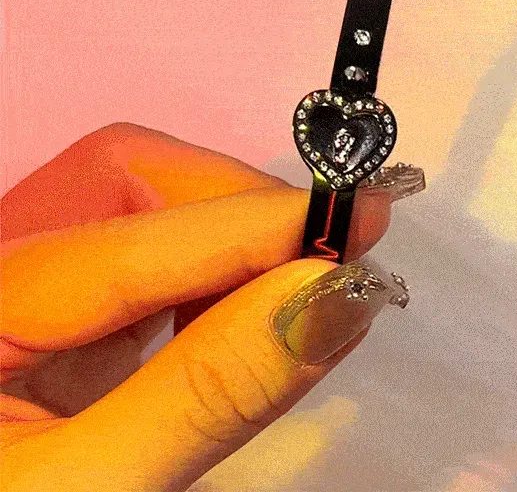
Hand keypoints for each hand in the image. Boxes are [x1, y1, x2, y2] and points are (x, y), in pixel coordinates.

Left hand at [0, 123, 405, 491]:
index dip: (253, 223)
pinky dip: (215, 266)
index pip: (129, 240)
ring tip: (289, 295)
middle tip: (320, 256)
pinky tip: (240, 317)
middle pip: (123, 176)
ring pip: (142, 198)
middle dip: (233, 204)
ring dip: (232, 232)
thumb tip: (335, 293)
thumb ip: (210, 392)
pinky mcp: (66, 309)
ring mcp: (30, 283)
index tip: (362, 215)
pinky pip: (150, 246)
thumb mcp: (93, 491)